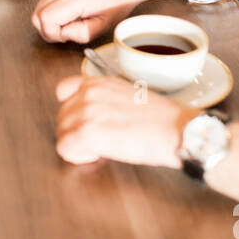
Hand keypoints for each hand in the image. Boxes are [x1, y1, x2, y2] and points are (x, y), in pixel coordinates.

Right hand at [32, 0, 136, 43]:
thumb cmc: (117, 1)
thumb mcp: (102, 26)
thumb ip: (80, 35)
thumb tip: (63, 35)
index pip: (45, 20)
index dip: (53, 34)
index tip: (67, 36)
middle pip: (36, 16)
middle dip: (47, 30)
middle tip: (65, 34)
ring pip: (37, 9)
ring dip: (48, 22)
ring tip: (67, 25)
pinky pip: (44, 2)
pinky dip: (50, 13)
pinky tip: (66, 16)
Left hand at [54, 75, 197, 167]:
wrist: (176, 130)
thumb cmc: (160, 118)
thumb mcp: (126, 95)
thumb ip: (102, 99)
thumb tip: (89, 116)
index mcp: (98, 82)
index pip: (63, 91)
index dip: (72, 109)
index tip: (86, 120)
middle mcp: (88, 93)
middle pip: (61, 117)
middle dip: (76, 131)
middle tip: (99, 139)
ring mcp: (86, 112)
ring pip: (62, 134)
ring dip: (78, 145)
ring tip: (101, 147)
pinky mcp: (88, 133)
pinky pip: (65, 149)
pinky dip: (78, 156)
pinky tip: (98, 154)